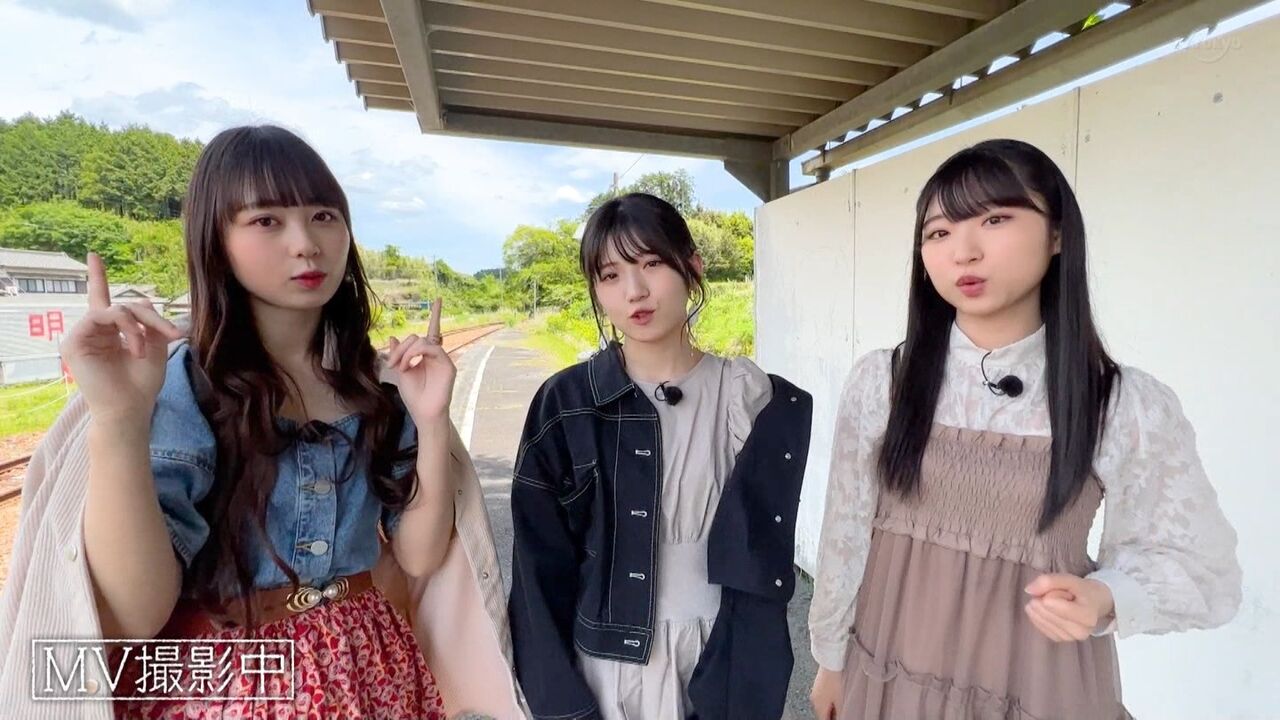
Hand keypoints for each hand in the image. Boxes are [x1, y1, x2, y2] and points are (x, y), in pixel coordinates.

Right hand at [62, 253, 183, 419]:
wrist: (130, 409)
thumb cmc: (142, 383)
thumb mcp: (155, 346)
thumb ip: (151, 322)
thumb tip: (146, 303)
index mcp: (110, 332)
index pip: (104, 300)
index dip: (97, 277)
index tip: (93, 255)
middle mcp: (94, 330)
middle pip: (125, 305)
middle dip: (152, 317)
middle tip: (173, 334)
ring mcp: (82, 335)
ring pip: (116, 309)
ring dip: (138, 325)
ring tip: (145, 350)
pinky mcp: (74, 341)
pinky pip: (103, 316)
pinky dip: (126, 328)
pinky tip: (135, 349)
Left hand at [386, 298, 455, 422]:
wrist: (423, 412)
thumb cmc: (413, 395)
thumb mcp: (401, 370)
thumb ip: (398, 354)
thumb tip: (393, 337)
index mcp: (426, 355)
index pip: (431, 331)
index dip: (436, 315)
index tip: (438, 299)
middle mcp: (436, 354)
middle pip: (417, 337)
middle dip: (401, 348)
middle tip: (392, 364)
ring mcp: (443, 359)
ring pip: (423, 341)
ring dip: (407, 352)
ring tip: (401, 367)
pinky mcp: (448, 365)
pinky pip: (432, 348)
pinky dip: (416, 354)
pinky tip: (409, 365)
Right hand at [810, 667, 842, 719]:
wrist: (829, 662)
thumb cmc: (834, 679)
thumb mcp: (840, 700)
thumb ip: (840, 713)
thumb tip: (840, 717)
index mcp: (818, 707)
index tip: (839, 718)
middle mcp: (814, 700)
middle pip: (822, 713)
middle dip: (831, 714)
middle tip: (840, 713)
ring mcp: (815, 691)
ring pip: (823, 704)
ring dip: (830, 706)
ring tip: (840, 704)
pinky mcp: (817, 684)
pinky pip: (823, 695)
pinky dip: (829, 698)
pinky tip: (836, 694)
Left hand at [1024, 574, 1114, 641]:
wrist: (1094, 603)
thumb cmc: (1082, 591)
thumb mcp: (1070, 579)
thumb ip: (1049, 581)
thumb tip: (1028, 590)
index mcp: (1087, 616)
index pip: (1052, 602)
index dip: (1051, 592)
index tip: (1064, 591)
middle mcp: (1080, 632)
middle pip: (1045, 611)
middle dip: (1045, 598)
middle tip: (1060, 596)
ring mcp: (1069, 638)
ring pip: (1040, 618)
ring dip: (1041, 606)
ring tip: (1056, 602)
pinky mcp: (1059, 639)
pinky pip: (1039, 625)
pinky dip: (1038, 614)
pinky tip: (1048, 610)